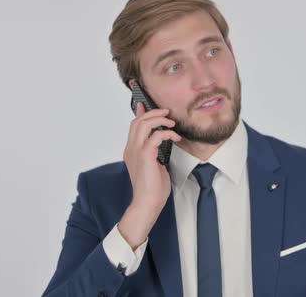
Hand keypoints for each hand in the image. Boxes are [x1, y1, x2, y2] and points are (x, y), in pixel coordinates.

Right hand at [119, 102, 181, 247]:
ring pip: (144, 124)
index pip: (133, 126)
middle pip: (138, 121)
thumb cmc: (153, 187)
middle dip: (153, 113)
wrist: (148, 202)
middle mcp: (131, 148)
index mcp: (131, 150)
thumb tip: (160, 142)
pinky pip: (156, 136)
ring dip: (160, 119)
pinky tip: (175, 137)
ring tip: (171, 122)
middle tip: (167, 113)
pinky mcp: (145, 155)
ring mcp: (136, 151)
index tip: (145, 104)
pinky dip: (167, 133)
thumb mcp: (154, 165)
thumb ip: (154, 152)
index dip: (140, 113)